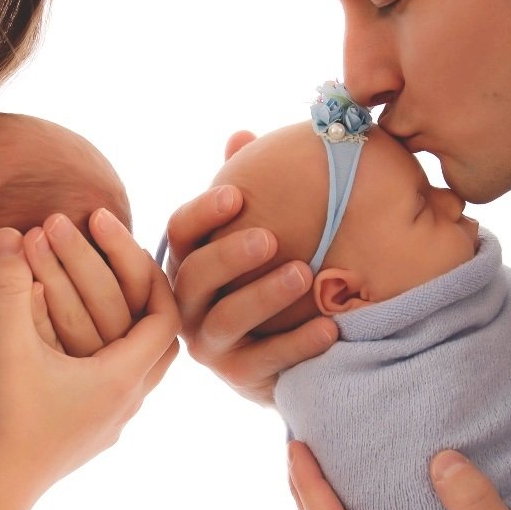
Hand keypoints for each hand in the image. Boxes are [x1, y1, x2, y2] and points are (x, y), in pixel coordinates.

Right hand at [0, 227, 178, 508]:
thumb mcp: (7, 347)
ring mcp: (114, 423)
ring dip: (128, 327)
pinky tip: (85, 342)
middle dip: (144, 296)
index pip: (165, 315)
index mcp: (123, 378)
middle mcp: (130, 402)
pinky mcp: (94, 435)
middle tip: (120, 266)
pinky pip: (120, 386)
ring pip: (142, 365)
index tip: (120, 247)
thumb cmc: (6, 422)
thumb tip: (8, 230)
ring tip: (107, 297)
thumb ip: (10, 287)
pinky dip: (111, 354)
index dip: (147, 272)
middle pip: (160, 339)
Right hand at [164, 132, 337, 406]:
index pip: (180, 232)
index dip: (203, 213)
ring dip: (262, 296)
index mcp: (190, 262)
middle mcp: (189, 304)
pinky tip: (330, 326)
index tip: (236, 194)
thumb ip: (248, 185)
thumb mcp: (255, 230)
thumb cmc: (267, 276)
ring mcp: (210, 344)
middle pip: (196, 276)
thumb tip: (240, 133)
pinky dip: (297, 344)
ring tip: (302, 275)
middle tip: (270, 237)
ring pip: (225, 319)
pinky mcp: (238, 376)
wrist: (286, 351)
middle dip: (231, 255)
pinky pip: (265, 361)